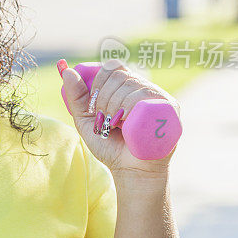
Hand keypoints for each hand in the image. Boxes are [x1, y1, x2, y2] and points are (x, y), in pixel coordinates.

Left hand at [59, 58, 180, 177]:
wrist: (130, 170)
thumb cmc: (110, 145)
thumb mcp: (86, 120)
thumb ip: (75, 96)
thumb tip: (67, 71)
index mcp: (127, 86)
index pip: (112, 67)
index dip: (99, 82)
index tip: (94, 104)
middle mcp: (145, 88)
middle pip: (120, 76)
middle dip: (104, 98)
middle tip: (104, 119)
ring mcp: (159, 97)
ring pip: (131, 86)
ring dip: (115, 107)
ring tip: (115, 126)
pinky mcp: (170, 109)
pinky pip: (146, 98)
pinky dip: (130, 110)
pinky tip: (126, 125)